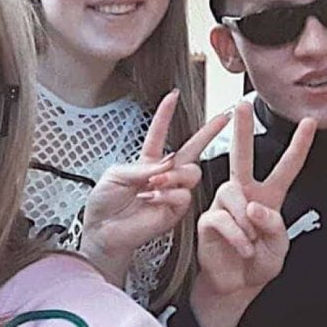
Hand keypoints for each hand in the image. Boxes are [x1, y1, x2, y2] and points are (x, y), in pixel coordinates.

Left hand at [81, 89, 229, 286]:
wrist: (102, 231)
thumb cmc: (103, 204)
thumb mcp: (115, 175)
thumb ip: (140, 167)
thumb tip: (167, 162)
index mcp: (147, 162)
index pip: (159, 133)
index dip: (166, 114)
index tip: (173, 96)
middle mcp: (164, 175)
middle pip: (193, 149)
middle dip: (210, 132)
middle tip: (223, 118)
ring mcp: (172, 192)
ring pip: (191, 172)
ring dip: (174, 174)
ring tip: (154, 183)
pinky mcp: (174, 211)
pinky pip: (183, 196)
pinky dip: (168, 194)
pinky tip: (153, 198)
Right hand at [192, 101, 315, 326]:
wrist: (234, 287)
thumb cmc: (257, 266)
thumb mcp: (278, 248)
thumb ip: (273, 225)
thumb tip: (253, 207)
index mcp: (268, 198)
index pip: (285, 168)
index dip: (298, 146)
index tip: (309, 122)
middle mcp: (244, 196)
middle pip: (243, 156)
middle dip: (241, 130)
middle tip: (239, 106)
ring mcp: (224, 206)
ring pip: (232, 191)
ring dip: (245, 220)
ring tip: (250, 241)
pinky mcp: (208, 219)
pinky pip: (221, 217)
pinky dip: (236, 234)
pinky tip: (241, 246)